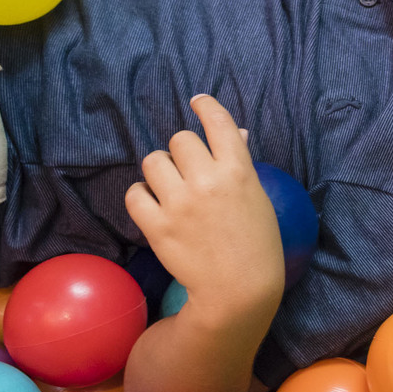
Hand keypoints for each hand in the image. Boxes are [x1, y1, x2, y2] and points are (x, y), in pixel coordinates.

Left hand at [125, 95, 284, 316]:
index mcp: (239, 170)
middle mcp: (208, 180)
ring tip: (170, 190)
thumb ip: (241, 162)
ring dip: (161, 171)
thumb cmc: (256, 243)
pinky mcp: (157, 225)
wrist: (239, 289)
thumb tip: (235, 131)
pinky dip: (142, 197)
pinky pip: (135, 193)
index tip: (197, 101)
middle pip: (180, 139)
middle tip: (189, 171)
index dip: (206, 106)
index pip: (218, 122)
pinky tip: (155, 207)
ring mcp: (180, 203)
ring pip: (154, 161)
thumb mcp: (257, 197)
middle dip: (182, 152)